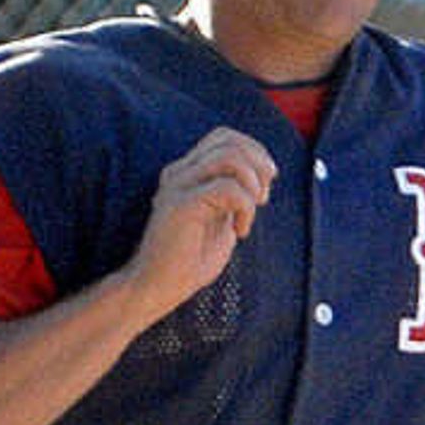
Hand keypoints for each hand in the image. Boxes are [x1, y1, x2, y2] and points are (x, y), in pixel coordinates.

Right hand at [129, 128, 275, 315]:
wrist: (159, 287)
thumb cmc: (190, 260)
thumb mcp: (221, 219)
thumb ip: (235, 195)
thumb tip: (263, 176)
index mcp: (188, 172)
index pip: (224, 137)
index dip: (254, 153)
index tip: (265, 186)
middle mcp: (180, 172)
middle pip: (229, 141)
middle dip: (259, 167)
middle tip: (262, 199)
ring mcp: (178, 186)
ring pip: (230, 158)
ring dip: (252, 185)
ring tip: (250, 213)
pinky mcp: (182, 205)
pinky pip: (227, 188)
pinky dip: (245, 208)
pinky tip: (240, 231)